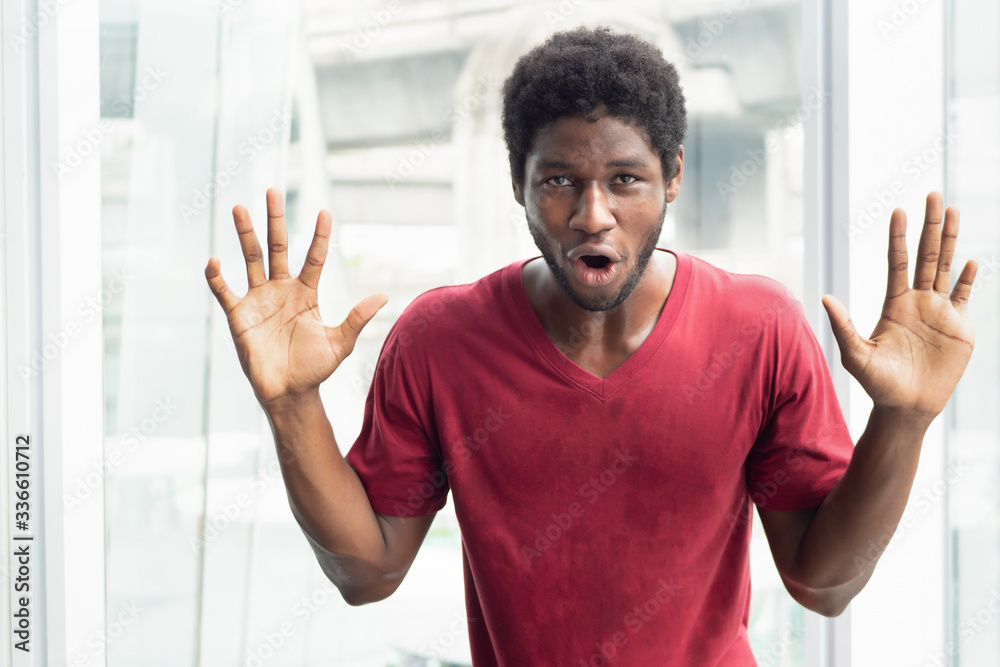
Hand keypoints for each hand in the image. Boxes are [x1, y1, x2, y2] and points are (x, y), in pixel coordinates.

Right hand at [204, 188, 386, 404]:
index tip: (325, 212)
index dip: (319, 236)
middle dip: (275, 220)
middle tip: (272, 191)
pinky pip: (225, 292)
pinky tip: (214, 261)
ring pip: (251, 260)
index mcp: (306, 293)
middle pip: (277, 247)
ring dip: (244, 234)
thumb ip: (357, 318)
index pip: (313, 257)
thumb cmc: (315, 369)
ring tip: (238, 208)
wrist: (289, 394)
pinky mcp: (239, 316)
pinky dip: (217, 278)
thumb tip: (383, 296)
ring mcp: (258, 300)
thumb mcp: (340, 343)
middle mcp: (281, 290)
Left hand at [822, 192, 976, 419]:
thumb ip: (843, 326)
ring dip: (951, 240)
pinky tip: (973, 262)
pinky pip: (965, 297)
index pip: (897, 262)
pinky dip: (969, 280)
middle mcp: (918, 301)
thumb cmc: (877, 384)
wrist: (906, 407)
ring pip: (947, 267)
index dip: (898, 237)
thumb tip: (823, 297)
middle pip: (926, 255)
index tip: (898, 210)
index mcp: (894, 303)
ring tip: (954, 210)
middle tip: (932, 194)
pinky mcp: (959, 327)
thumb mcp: (856, 355)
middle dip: (930, 225)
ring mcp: (940, 311)